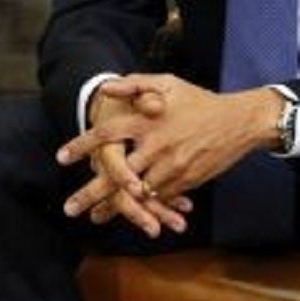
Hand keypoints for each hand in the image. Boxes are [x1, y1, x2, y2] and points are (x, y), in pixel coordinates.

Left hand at [57, 74, 278, 232]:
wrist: (238, 121)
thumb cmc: (198, 101)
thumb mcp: (167, 83)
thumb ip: (134, 85)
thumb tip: (104, 89)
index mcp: (147, 121)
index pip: (107, 134)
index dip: (82, 145)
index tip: (61, 157)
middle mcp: (156, 146)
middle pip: (116, 175)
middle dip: (91, 194)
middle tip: (69, 209)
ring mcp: (172, 167)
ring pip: (137, 193)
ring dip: (115, 208)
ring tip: (95, 217)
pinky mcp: (186, 181)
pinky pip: (161, 199)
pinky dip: (146, 208)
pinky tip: (130, 214)